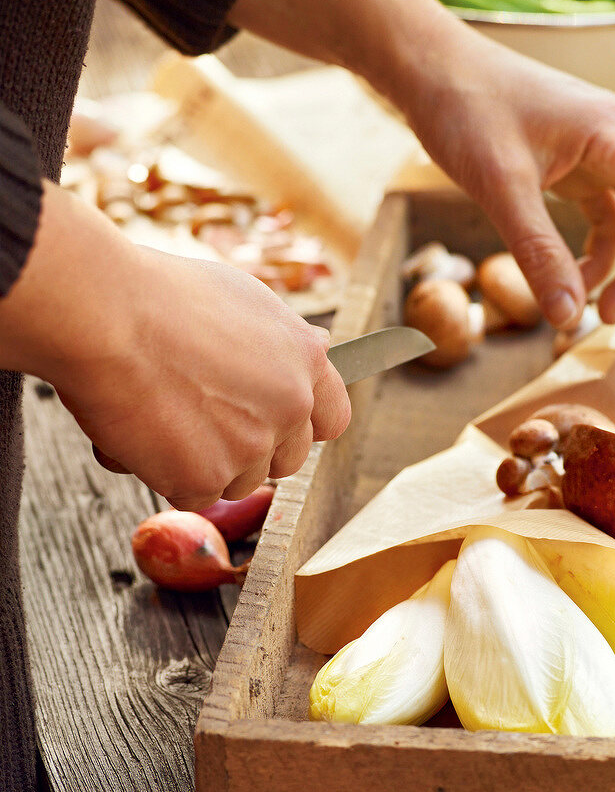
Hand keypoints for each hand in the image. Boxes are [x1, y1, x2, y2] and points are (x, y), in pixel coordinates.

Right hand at [1, 183, 350, 509]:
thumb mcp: (243, 301)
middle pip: (286, 460)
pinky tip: (140, 431)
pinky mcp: (204, 479)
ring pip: (237, 481)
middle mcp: (289, 407)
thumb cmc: (159, 297)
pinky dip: (163, 473)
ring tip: (163, 411)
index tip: (278, 425)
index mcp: (305, 361)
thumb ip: (281, 341)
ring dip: (203, 461)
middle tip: (203, 419)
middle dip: (250, 450)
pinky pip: (192, 494)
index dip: (302, 426)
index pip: (332, 418)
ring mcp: (250, 447)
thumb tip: (316, 348)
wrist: (105, 316)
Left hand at [229, 0, 614, 332]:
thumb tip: (569, 317)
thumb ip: (538, 254)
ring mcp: (601, 151)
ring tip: (603, 312)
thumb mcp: (501, 189)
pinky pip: (609, 215)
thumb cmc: (465, 112)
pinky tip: (577, 282)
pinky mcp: (577, 164)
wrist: (431, 70)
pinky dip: (602, 253)